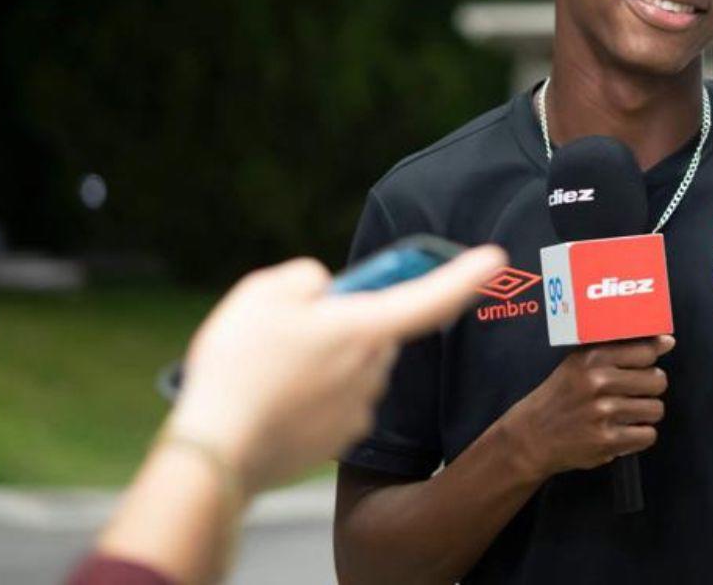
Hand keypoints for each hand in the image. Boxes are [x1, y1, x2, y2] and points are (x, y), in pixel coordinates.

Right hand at [167, 246, 505, 494]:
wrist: (218, 451)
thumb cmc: (240, 366)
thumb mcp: (263, 293)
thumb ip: (306, 280)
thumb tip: (323, 291)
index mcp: (365, 329)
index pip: (431, 297)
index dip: (465, 276)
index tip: (494, 260)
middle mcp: (373, 370)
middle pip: (378, 331)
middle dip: (351, 323)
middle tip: (296, 325)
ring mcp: (359, 409)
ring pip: (356, 367)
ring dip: (329, 360)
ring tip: (273, 367)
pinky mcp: (339, 439)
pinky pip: (338, 401)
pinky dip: (314, 395)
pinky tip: (275, 398)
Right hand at [502, 335, 673, 480]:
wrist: (532, 435)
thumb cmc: (561, 395)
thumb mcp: (579, 362)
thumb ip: (618, 350)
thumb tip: (667, 341)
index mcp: (593, 358)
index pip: (646, 351)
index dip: (650, 359)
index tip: (647, 365)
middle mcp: (598, 382)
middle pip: (657, 381)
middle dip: (650, 388)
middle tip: (633, 393)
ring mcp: (603, 412)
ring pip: (655, 409)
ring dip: (645, 413)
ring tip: (626, 413)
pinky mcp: (607, 441)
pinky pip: (648, 435)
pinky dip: (639, 435)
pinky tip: (623, 431)